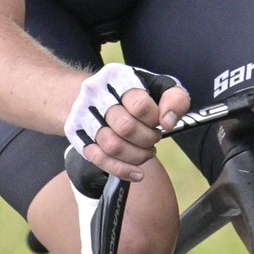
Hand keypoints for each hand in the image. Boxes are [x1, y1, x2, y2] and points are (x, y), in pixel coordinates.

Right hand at [65, 64, 188, 180]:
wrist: (91, 96)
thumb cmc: (132, 93)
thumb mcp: (157, 86)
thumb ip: (174, 98)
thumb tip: (169, 122)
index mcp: (117, 79)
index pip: (139, 105)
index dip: (155, 119)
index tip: (159, 121)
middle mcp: (96, 97)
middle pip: (126, 127)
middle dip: (148, 139)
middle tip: (154, 138)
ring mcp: (85, 118)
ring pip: (113, 146)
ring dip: (137, 156)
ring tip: (146, 152)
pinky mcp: (80, 138)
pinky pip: (100, 160)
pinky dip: (122, 170)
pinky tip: (137, 173)